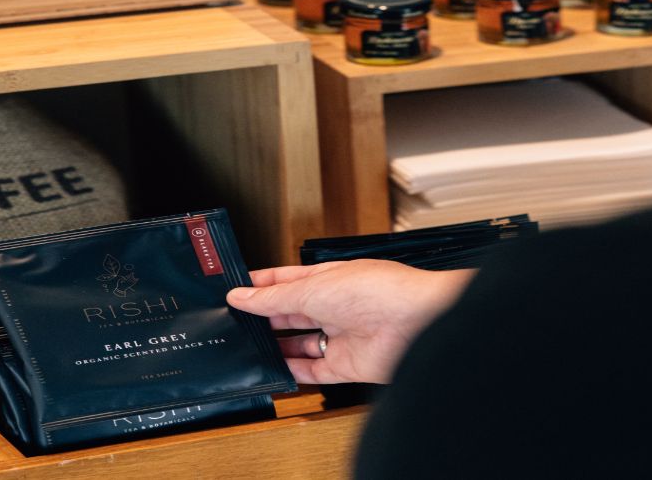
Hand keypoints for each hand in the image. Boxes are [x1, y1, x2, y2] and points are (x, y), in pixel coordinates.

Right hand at [227, 260, 474, 384]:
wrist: (417, 322)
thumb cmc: (377, 291)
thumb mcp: (312, 289)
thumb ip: (273, 299)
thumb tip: (241, 297)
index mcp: (329, 279)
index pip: (288, 281)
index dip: (261, 285)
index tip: (235, 290)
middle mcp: (336, 306)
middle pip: (292, 313)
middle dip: (264, 317)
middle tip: (235, 322)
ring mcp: (342, 336)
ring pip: (300, 343)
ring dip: (276, 347)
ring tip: (248, 348)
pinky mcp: (348, 365)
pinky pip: (314, 370)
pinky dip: (294, 372)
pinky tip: (274, 371)